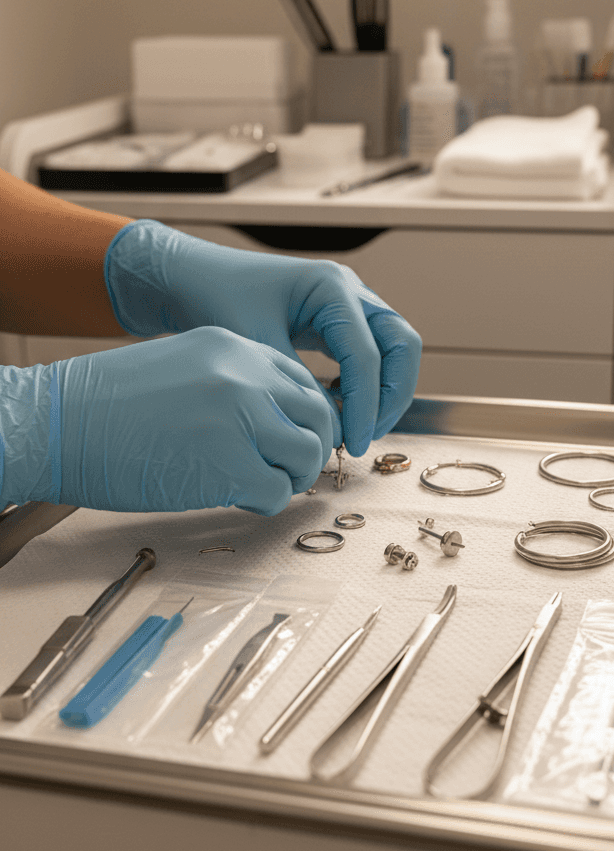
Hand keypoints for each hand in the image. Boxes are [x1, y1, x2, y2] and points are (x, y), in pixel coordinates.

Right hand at [0, 328, 336, 513]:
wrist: (58, 424)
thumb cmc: (106, 405)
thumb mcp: (181, 367)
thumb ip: (229, 383)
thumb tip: (267, 421)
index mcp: (234, 348)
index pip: (301, 380)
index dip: (303, 415)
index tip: (291, 438)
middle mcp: (247, 376)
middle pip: (318, 414)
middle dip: (311, 446)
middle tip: (288, 469)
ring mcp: (242, 419)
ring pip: (308, 453)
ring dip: (292, 476)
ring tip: (262, 484)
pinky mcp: (231, 466)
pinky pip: (276, 491)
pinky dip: (265, 502)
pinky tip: (237, 498)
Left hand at [105, 221, 421, 454]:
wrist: (190, 278)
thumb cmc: (217, 301)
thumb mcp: (256, 347)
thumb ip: (298, 386)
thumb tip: (332, 430)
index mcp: (331, 288)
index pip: (368, 354)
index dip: (366, 404)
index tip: (353, 443)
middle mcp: (349, 290)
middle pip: (403, 345)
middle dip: (393, 395)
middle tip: (366, 437)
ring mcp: (347, 303)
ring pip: (393, 349)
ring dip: (385, 391)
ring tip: (357, 430)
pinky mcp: (336, 321)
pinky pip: (371, 353)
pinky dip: (367, 383)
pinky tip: (338, 410)